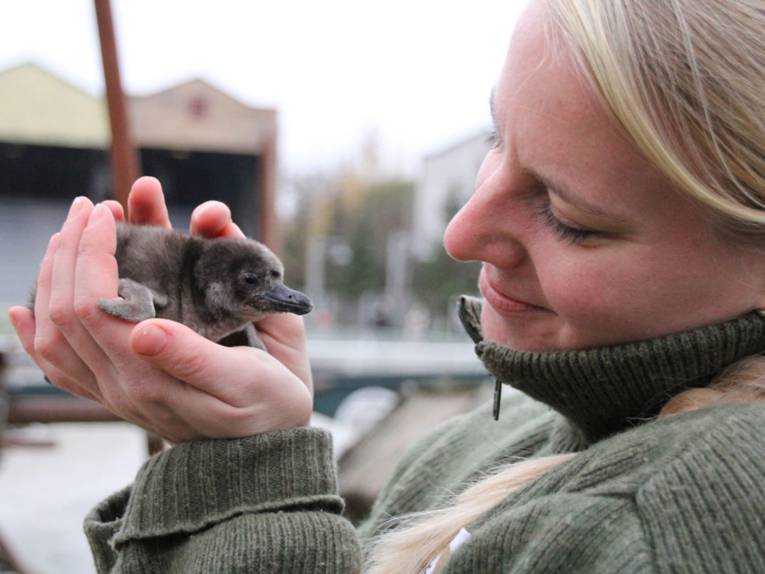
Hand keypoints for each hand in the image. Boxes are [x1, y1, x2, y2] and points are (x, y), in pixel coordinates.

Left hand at [8, 177, 312, 441]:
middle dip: (70, 249)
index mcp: (149, 377)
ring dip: (53, 275)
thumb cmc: (269, 408)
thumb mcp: (248, 381)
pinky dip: (35, 333)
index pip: (93, 305)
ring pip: (53, 331)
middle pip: (65, 309)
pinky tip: (23, 311)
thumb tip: (142, 332)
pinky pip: (60, 365)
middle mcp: (121, 384)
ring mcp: (115, 391)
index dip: (91, 252)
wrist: (266, 454)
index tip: (106, 213)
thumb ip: (195, 359)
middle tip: (89, 207)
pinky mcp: (119, 394)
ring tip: (69, 234)